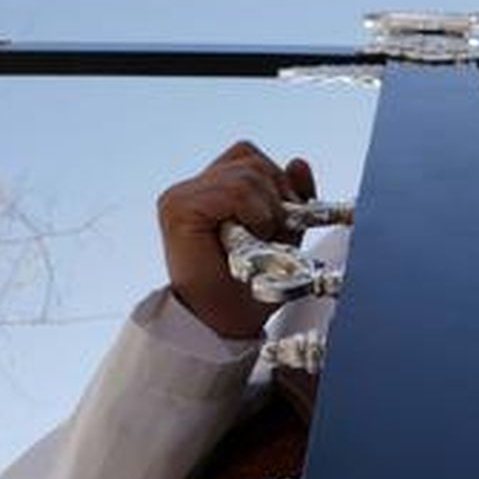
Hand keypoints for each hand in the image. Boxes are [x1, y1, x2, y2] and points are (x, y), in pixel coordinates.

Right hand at [157, 140, 316, 339]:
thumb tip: (299, 162)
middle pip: (251, 160)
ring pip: (247, 173)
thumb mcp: (283, 234)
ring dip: (266, 211)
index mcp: (212, 189)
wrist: (226, 321)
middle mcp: (193, 187)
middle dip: (277, 197)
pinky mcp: (179, 208)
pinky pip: (233, 190)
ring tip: (256, 241)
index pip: (250, 157)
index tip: (284, 222)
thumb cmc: (250, 285)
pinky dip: (253, 213)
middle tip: (271, 236)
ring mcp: (182, 195)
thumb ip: (291, 197)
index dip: (278, 183)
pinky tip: (247, 238)